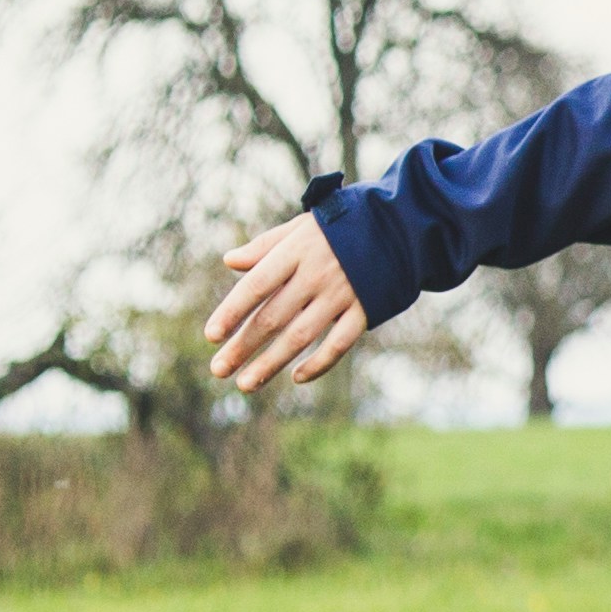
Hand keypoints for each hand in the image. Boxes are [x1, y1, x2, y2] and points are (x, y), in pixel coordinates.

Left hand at [205, 217, 369, 393]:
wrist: (399, 227)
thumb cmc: (340, 228)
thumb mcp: (301, 227)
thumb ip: (265, 245)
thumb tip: (230, 261)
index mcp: (296, 252)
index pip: (256, 286)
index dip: (232, 312)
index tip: (211, 336)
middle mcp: (317, 276)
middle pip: (273, 317)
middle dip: (243, 346)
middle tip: (219, 370)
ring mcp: (343, 295)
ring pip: (301, 336)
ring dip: (271, 362)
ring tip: (246, 383)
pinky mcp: (366, 310)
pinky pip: (340, 343)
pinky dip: (319, 363)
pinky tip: (297, 377)